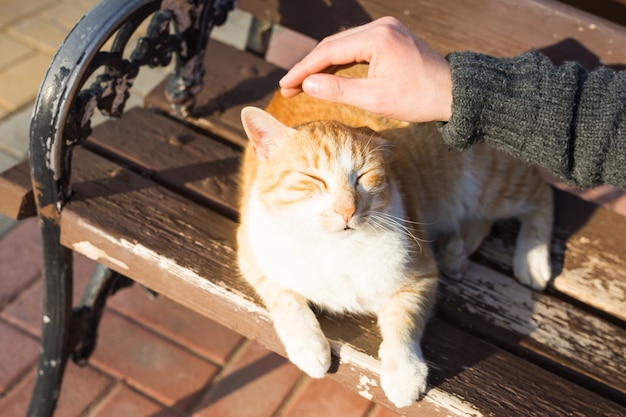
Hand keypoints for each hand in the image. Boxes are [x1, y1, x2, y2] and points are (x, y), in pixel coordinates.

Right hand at [279, 16, 451, 122]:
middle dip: (309, 67)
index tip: (285, 85)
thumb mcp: (375, 99)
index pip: (329, 51)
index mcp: (378, 38)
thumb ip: (338, 90)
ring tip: (301, 85)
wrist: (453, 93)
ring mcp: (385, 29)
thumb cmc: (419, 99)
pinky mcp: (389, 37)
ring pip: (342, 45)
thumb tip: (307, 84)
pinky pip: (356, 47)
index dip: (303, 70)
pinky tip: (325, 76)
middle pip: (333, 45)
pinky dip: (339, 63)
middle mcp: (380, 27)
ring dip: (322, 65)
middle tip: (288, 88)